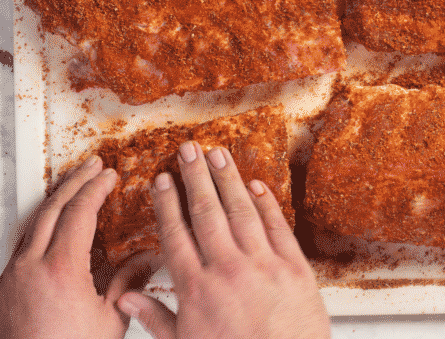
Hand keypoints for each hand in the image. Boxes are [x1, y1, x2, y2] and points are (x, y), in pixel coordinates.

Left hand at [0, 155, 153, 338]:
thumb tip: (150, 257)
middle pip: (54, 207)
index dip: (96, 188)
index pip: (80, 211)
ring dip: (56, 198)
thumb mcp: (109, 322)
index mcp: (61, 269)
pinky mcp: (4, 287)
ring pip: (34, 221)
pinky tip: (51, 223)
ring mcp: (13, 275)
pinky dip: (40, 222)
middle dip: (76, 181)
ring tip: (73, 185)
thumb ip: (129, 282)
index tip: (109, 175)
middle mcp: (31, 265)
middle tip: (93, 165)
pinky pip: (22, 242)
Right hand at [117, 142, 330, 338]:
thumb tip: (126, 297)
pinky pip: (277, 225)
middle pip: (206, 212)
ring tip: (217, 153)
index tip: (161, 179)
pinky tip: (256, 184)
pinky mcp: (294, 266)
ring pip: (241, 210)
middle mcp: (228, 270)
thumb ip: (156, 319)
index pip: (176, 234)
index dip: (167, 203)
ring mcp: (263, 264)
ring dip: (227, 178)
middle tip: (187, 149)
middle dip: (195, 177)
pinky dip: (266, 202)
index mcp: (198, 290)